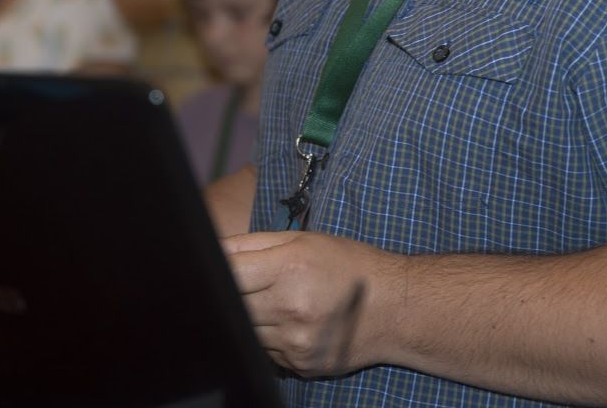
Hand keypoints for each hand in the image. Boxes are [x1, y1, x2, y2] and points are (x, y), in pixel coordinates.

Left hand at [223, 229, 404, 376]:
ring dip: (252, 319)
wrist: (394, 308)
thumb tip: (212, 249)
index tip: (215, 270)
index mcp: (289, 267)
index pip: (230, 274)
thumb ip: (252, 244)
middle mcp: (290, 307)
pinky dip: (271, 339)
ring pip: (246, 333)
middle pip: (234, 307)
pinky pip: (266, 353)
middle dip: (236, 296)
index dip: (219, 272)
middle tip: (253, 287)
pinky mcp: (300, 366)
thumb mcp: (304, 240)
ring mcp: (295, 342)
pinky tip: (292, 323)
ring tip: (278, 302)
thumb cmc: (349, 266)